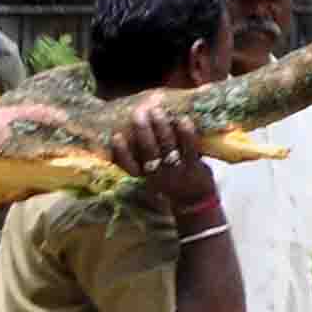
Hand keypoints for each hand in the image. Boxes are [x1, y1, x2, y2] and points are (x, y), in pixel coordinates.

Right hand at [108, 99, 218, 213]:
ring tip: (157, 111)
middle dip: (142, 131)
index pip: (128, 165)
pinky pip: (189, 149)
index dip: (121, 152)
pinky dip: (186, 133)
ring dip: (162, 127)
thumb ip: (140, 156)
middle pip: (148, 151)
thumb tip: (126, 127)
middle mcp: (158, 174)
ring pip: (167, 147)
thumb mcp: (150, 173)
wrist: (195, 200)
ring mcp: (176, 170)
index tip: (116, 136)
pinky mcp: (194, 167)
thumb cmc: (168, 179)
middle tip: (138, 112)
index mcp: (144, 174)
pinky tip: (183, 119)